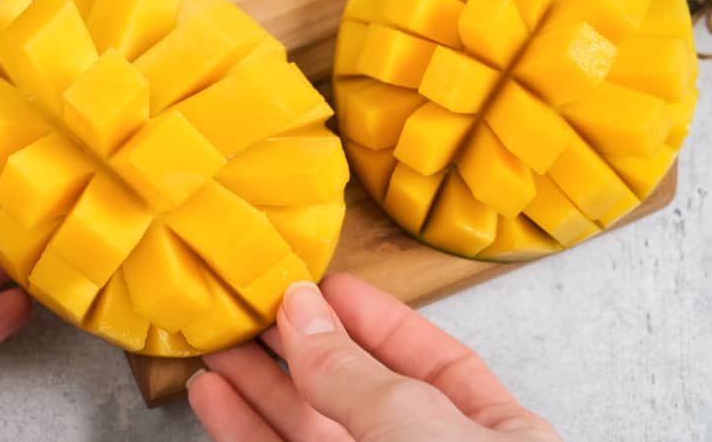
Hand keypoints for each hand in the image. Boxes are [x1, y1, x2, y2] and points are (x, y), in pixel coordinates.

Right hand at [189, 274, 560, 441]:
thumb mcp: (420, 434)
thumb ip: (355, 375)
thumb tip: (303, 312)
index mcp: (494, 440)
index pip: (432, 364)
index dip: (375, 321)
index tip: (322, 286)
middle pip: (357, 393)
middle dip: (300, 347)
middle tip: (250, 307)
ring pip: (308, 432)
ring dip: (259, 388)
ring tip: (217, 346)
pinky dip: (244, 432)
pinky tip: (218, 401)